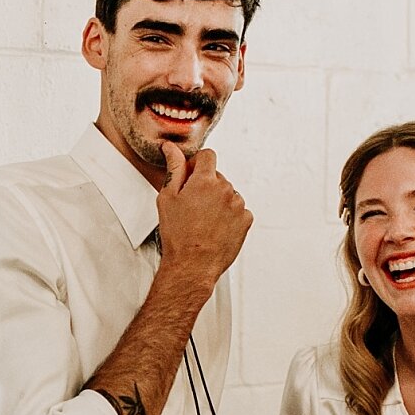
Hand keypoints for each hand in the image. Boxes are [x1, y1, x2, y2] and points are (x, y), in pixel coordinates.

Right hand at [156, 144, 250, 285]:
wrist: (192, 265)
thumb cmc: (178, 235)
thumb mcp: (168, 198)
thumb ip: (174, 168)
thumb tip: (171, 149)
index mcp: (204, 181)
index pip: (208, 155)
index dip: (198, 164)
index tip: (192, 177)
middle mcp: (225, 189)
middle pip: (218, 177)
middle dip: (206, 186)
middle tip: (193, 207)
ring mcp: (238, 205)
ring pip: (228, 194)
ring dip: (218, 201)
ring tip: (204, 221)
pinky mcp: (246, 220)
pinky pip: (238, 210)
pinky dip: (229, 216)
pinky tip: (215, 228)